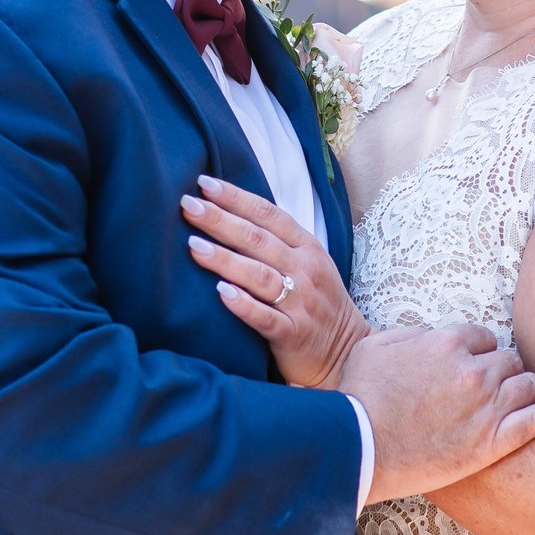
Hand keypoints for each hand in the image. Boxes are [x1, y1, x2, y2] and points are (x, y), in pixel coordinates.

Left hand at [183, 175, 366, 388]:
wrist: (347, 352)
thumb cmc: (318, 302)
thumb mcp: (308, 263)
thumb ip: (277, 240)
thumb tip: (231, 213)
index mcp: (307, 247)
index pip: (269, 214)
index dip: (236, 197)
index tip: (205, 183)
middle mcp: (305, 270)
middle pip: (258, 239)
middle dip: (221, 220)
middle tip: (188, 205)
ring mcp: (300, 303)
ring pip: (259, 275)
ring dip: (225, 259)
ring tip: (193, 246)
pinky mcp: (293, 335)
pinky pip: (265, 318)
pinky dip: (243, 305)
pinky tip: (220, 293)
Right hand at [339, 325, 534, 504]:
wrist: (359, 447)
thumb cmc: (361, 396)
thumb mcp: (376, 346)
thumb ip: (412, 334)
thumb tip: (431, 335)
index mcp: (447, 343)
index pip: (485, 337)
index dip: (481, 351)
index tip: (476, 364)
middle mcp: (473, 371)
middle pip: (511, 360)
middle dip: (504, 370)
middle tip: (496, 386)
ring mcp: (486, 407)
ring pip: (530, 385)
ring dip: (527, 389)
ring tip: (524, 399)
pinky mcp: (493, 443)